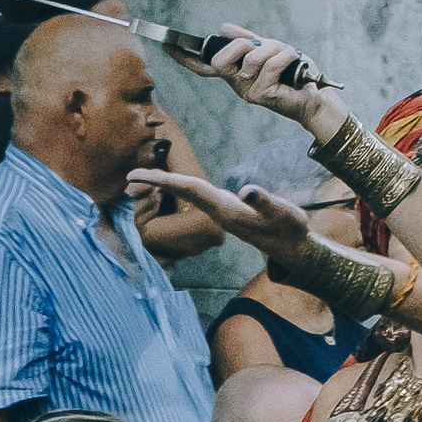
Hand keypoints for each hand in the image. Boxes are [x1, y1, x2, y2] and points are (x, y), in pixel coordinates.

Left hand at [131, 172, 315, 265]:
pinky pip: (198, 195)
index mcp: (225, 210)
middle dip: (158, 182)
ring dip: (167, 184)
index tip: (139, 176)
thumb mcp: (281, 213)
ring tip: (147, 176)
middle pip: (183, 191)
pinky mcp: (226, 210)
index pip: (189, 189)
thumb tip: (246, 190)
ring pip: (189, 194)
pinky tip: (177, 183)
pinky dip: (183, 186)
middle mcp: (218, 211)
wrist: (291, 248)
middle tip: (130, 174)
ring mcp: (221, 211)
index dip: (164, 180)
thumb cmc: (288, 229)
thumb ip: (264, 203)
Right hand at [197, 25, 339, 137]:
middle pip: (219, 61)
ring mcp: (249, 92)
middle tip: (262, 46)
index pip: (203, 67)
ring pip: (252, 58)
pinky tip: (293, 59)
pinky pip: (270, 65)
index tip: (167, 45)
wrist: (315, 96)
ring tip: (286, 55)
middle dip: (241, 45)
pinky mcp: (264, 95)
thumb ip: (247, 40)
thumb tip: (223, 28)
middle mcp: (237, 85)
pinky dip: (285, 56)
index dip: (184, 57)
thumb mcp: (268, 50)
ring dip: (274, 49)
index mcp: (234, 74)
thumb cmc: (293, 75)